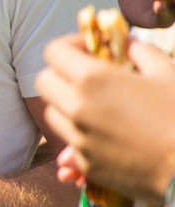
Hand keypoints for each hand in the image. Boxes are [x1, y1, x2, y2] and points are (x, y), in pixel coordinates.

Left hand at [37, 34, 174, 200]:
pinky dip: (81, 135)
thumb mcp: (166, 72)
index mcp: (92, 79)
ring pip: (52, 113)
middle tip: (85, 78)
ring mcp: (78, 138)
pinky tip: (105, 134)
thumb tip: (127, 42)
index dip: (69, 46)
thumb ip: (140, 51)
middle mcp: (76, 107)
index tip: (87, 50)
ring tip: (94, 106)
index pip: (53, 52)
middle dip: (60, 75)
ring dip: (66, 105)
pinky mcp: (86, 165)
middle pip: (44, 82)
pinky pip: (70, 144)